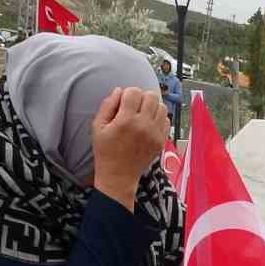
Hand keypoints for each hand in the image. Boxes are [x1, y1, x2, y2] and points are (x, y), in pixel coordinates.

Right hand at [91, 87, 167, 209]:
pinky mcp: (161, 141)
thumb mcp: (97, 127)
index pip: (134, 92)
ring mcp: (154, 134)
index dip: (127, 94)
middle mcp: (143, 125)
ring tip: (142, 115)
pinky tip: (148, 124)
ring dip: (152, 107)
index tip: (124, 102)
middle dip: (142, 98)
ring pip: (162, 107)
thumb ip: (107, 105)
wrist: (118, 175)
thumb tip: (119, 90)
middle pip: (151, 96)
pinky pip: (166, 121)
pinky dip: (158, 119)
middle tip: (134, 107)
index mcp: (125, 120)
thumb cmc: (105, 151)